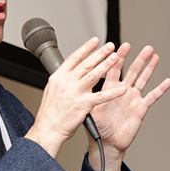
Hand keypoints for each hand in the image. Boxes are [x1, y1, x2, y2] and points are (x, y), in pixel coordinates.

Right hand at [25, 38, 127, 157]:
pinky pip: (101, 96)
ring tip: (115, 57)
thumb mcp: (51, 91)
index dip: (86, 48)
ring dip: (106, 65)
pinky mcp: (83, 104)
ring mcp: (75, 92)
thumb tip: (71, 72)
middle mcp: (66, 82)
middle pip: (86, 63)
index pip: (74, 58)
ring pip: (94, 75)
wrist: (48, 130)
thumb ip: (63, 80)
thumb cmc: (50, 114)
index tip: (95, 41)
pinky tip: (121, 88)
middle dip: (100, 53)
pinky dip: (113, 92)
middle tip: (110, 46)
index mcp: (58, 77)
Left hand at [88, 43, 169, 170]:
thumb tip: (82, 85)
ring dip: (149, 68)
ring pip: (143, 80)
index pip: (114, 69)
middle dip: (139, 59)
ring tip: (155, 56)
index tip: (121, 46)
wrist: (107, 143)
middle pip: (132, 71)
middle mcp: (122, 91)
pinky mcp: (140, 108)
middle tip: (145, 47)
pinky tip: (167, 81)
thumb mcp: (91, 110)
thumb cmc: (98, 127)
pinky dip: (160, 89)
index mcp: (110, 89)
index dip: (118, 57)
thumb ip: (90, 97)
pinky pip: (152, 97)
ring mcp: (133, 98)